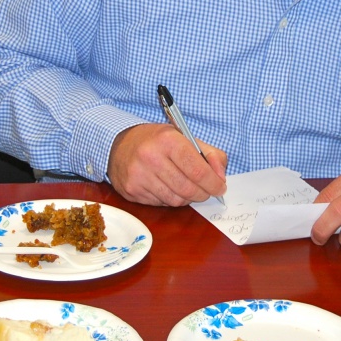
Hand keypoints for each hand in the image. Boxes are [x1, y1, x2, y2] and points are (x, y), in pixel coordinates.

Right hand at [108, 123, 227, 206]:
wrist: (119, 145)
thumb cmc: (157, 141)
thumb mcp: (185, 137)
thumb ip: (210, 154)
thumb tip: (220, 177)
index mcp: (167, 140)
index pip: (197, 169)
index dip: (213, 183)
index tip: (220, 187)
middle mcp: (150, 157)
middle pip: (188, 188)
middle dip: (203, 193)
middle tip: (207, 191)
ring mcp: (139, 175)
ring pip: (176, 200)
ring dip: (187, 198)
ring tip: (187, 188)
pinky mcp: (132, 190)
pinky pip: (161, 203)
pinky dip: (170, 199)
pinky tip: (168, 188)